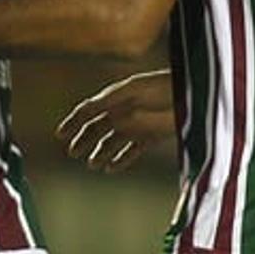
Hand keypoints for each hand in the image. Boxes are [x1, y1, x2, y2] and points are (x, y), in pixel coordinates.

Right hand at [54, 70, 173, 172]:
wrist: (194, 94)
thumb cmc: (166, 85)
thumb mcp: (138, 88)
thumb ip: (116, 98)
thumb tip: (98, 112)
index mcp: (116, 96)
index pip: (88, 110)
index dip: (73, 122)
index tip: (60, 134)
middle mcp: (124, 111)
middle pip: (97, 128)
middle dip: (83, 140)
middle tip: (73, 152)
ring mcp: (137, 124)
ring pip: (112, 142)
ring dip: (100, 153)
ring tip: (93, 164)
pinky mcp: (151, 136)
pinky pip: (131, 150)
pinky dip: (120, 160)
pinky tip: (110, 168)